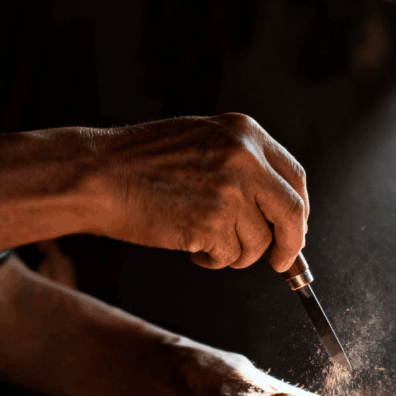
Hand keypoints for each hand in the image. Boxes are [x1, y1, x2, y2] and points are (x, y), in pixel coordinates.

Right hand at [89, 113, 307, 271]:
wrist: (98, 175)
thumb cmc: (140, 162)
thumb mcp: (202, 140)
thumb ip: (241, 164)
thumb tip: (275, 207)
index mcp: (245, 133)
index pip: (295, 178)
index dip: (297, 212)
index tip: (292, 230)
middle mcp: (244, 158)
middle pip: (292, 213)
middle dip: (290, 245)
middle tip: (280, 262)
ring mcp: (230, 192)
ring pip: (259, 243)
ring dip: (236, 254)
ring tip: (203, 240)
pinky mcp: (211, 224)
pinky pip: (229, 257)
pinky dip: (212, 260)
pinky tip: (189, 245)